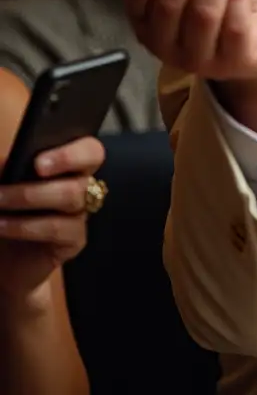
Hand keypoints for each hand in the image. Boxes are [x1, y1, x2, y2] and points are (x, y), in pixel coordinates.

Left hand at [0, 136, 103, 300]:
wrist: (3, 262)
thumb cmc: (5, 217)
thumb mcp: (2, 187)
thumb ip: (8, 169)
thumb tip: (8, 161)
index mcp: (66, 165)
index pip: (87, 147)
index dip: (71, 150)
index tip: (39, 161)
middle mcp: (79, 184)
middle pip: (93, 159)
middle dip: (66, 159)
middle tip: (36, 168)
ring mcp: (80, 212)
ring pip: (73, 193)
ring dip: (30, 195)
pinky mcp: (75, 240)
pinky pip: (59, 228)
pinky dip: (26, 226)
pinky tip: (2, 226)